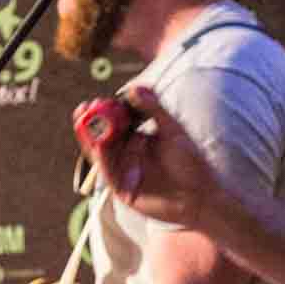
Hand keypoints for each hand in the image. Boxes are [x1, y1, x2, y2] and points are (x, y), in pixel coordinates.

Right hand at [86, 86, 221, 230]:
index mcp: (137, 136)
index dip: (104, 110)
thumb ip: (155, 110)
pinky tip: (100, 145)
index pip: (116, 120)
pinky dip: (103, 158)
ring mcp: (123, 170)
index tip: (96, 100)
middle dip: (91, 122)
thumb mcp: (173, 131)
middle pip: (103, 135)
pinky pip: (108, 172)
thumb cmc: (191, 163)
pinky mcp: (122, 189)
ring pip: (101, 152)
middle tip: (84, 109)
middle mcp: (127, 152)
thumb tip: (136, 88)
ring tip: (86, 123)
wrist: (200, 196)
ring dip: (92, 138)